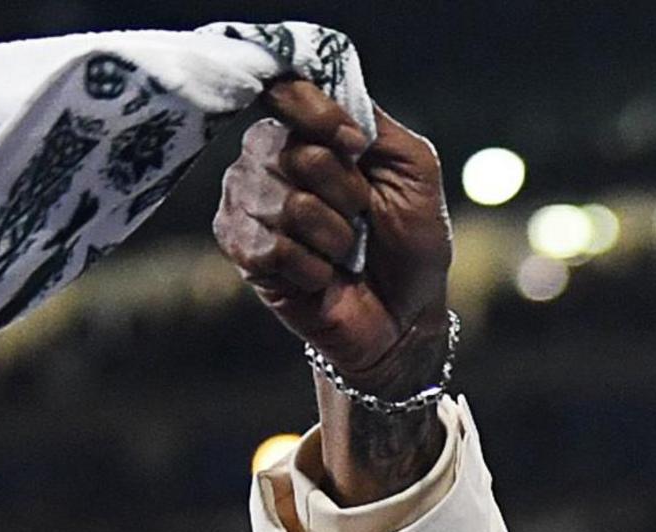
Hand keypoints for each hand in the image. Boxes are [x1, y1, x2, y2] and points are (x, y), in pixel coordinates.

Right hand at [214, 79, 449, 389]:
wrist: (405, 315)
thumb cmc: (410, 241)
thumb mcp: (415, 171)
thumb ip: (378, 126)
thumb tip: (333, 100)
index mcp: (308, 129)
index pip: (286, 92)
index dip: (319, 115)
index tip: (357, 146)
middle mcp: (268, 156)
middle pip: (289, 150)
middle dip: (343, 191)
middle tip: (361, 216)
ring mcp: (247, 201)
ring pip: (285, 202)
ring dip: (333, 236)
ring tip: (344, 251)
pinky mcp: (239, 247)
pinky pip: (270, 246)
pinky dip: (312, 267)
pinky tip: (322, 275)